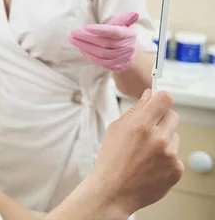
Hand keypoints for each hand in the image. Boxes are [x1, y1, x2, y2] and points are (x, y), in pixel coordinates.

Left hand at [69, 12, 138, 72]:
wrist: (131, 55)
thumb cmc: (124, 35)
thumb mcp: (125, 25)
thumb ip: (124, 19)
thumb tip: (133, 14)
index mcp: (128, 35)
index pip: (114, 32)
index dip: (100, 30)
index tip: (86, 27)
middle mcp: (125, 47)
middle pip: (103, 43)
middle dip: (86, 38)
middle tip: (73, 33)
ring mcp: (120, 58)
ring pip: (100, 53)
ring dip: (84, 46)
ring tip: (73, 40)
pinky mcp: (114, 66)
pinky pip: (99, 61)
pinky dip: (88, 54)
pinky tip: (80, 48)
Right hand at [89, 89, 183, 215]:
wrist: (113, 191)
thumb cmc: (111, 160)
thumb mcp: (116, 129)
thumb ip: (135, 110)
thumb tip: (149, 96)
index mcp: (141, 125)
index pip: (164, 99)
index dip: (161, 98)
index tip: (157, 102)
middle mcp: (158, 138)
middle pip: (173, 116)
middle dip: (162, 119)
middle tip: (149, 129)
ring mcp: (169, 155)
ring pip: (174, 136)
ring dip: (164, 140)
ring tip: (146, 152)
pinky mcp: (176, 169)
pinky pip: (175, 155)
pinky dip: (166, 158)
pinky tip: (150, 165)